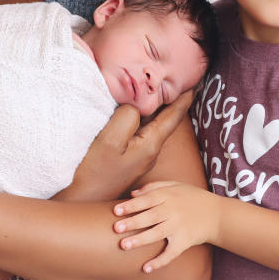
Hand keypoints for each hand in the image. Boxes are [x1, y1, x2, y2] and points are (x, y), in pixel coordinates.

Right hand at [62, 91, 194, 201]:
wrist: (81, 200)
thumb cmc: (94, 172)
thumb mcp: (111, 139)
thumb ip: (128, 117)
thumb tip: (137, 105)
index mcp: (151, 144)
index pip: (174, 115)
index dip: (185, 97)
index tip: (196, 81)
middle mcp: (151, 151)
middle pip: (167, 119)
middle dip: (173, 99)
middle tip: (178, 79)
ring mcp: (140, 156)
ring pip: (153, 124)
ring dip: (157, 107)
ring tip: (159, 89)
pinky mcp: (128, 158)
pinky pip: (140, 131)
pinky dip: (143, 116)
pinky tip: (136, 109)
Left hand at [112, 180, 218, 272]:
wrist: (217, 214)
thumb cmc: (193, 198)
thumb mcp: (176, 186)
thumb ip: (154, 187)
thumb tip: (132, 193)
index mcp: (168, 196)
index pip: (147, 200)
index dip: (131, 205)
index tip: (116, 210)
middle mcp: (173, 211)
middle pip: (150, 217)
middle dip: (132, 223)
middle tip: (115, 228)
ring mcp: (179, 227)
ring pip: (157, 234)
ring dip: (140, 240)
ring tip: (124, 246)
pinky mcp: (185, 241)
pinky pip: (171, 253)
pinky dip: (159, 261)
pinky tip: (146, 269)